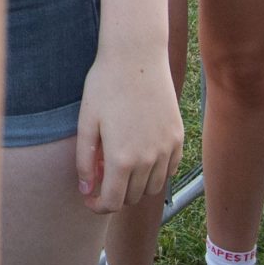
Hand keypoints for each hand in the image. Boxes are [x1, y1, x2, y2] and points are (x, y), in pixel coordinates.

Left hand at [74, 51, 183, 213]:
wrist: (137, 57)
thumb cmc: (105, 86)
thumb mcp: (86, 123)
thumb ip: (85, 161)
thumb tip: (87, 190)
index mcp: (122, 159)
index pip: (113, 202)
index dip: (99, 207)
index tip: (90, 199)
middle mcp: (148, 159)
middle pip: (132, 198)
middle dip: (115, 194)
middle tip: (102, 174)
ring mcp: (167, 149)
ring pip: (153, 187)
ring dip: (136, 186)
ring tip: (121, 165)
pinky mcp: (178, 138)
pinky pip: (169, 170)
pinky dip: (156, 173)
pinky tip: (142, 157)